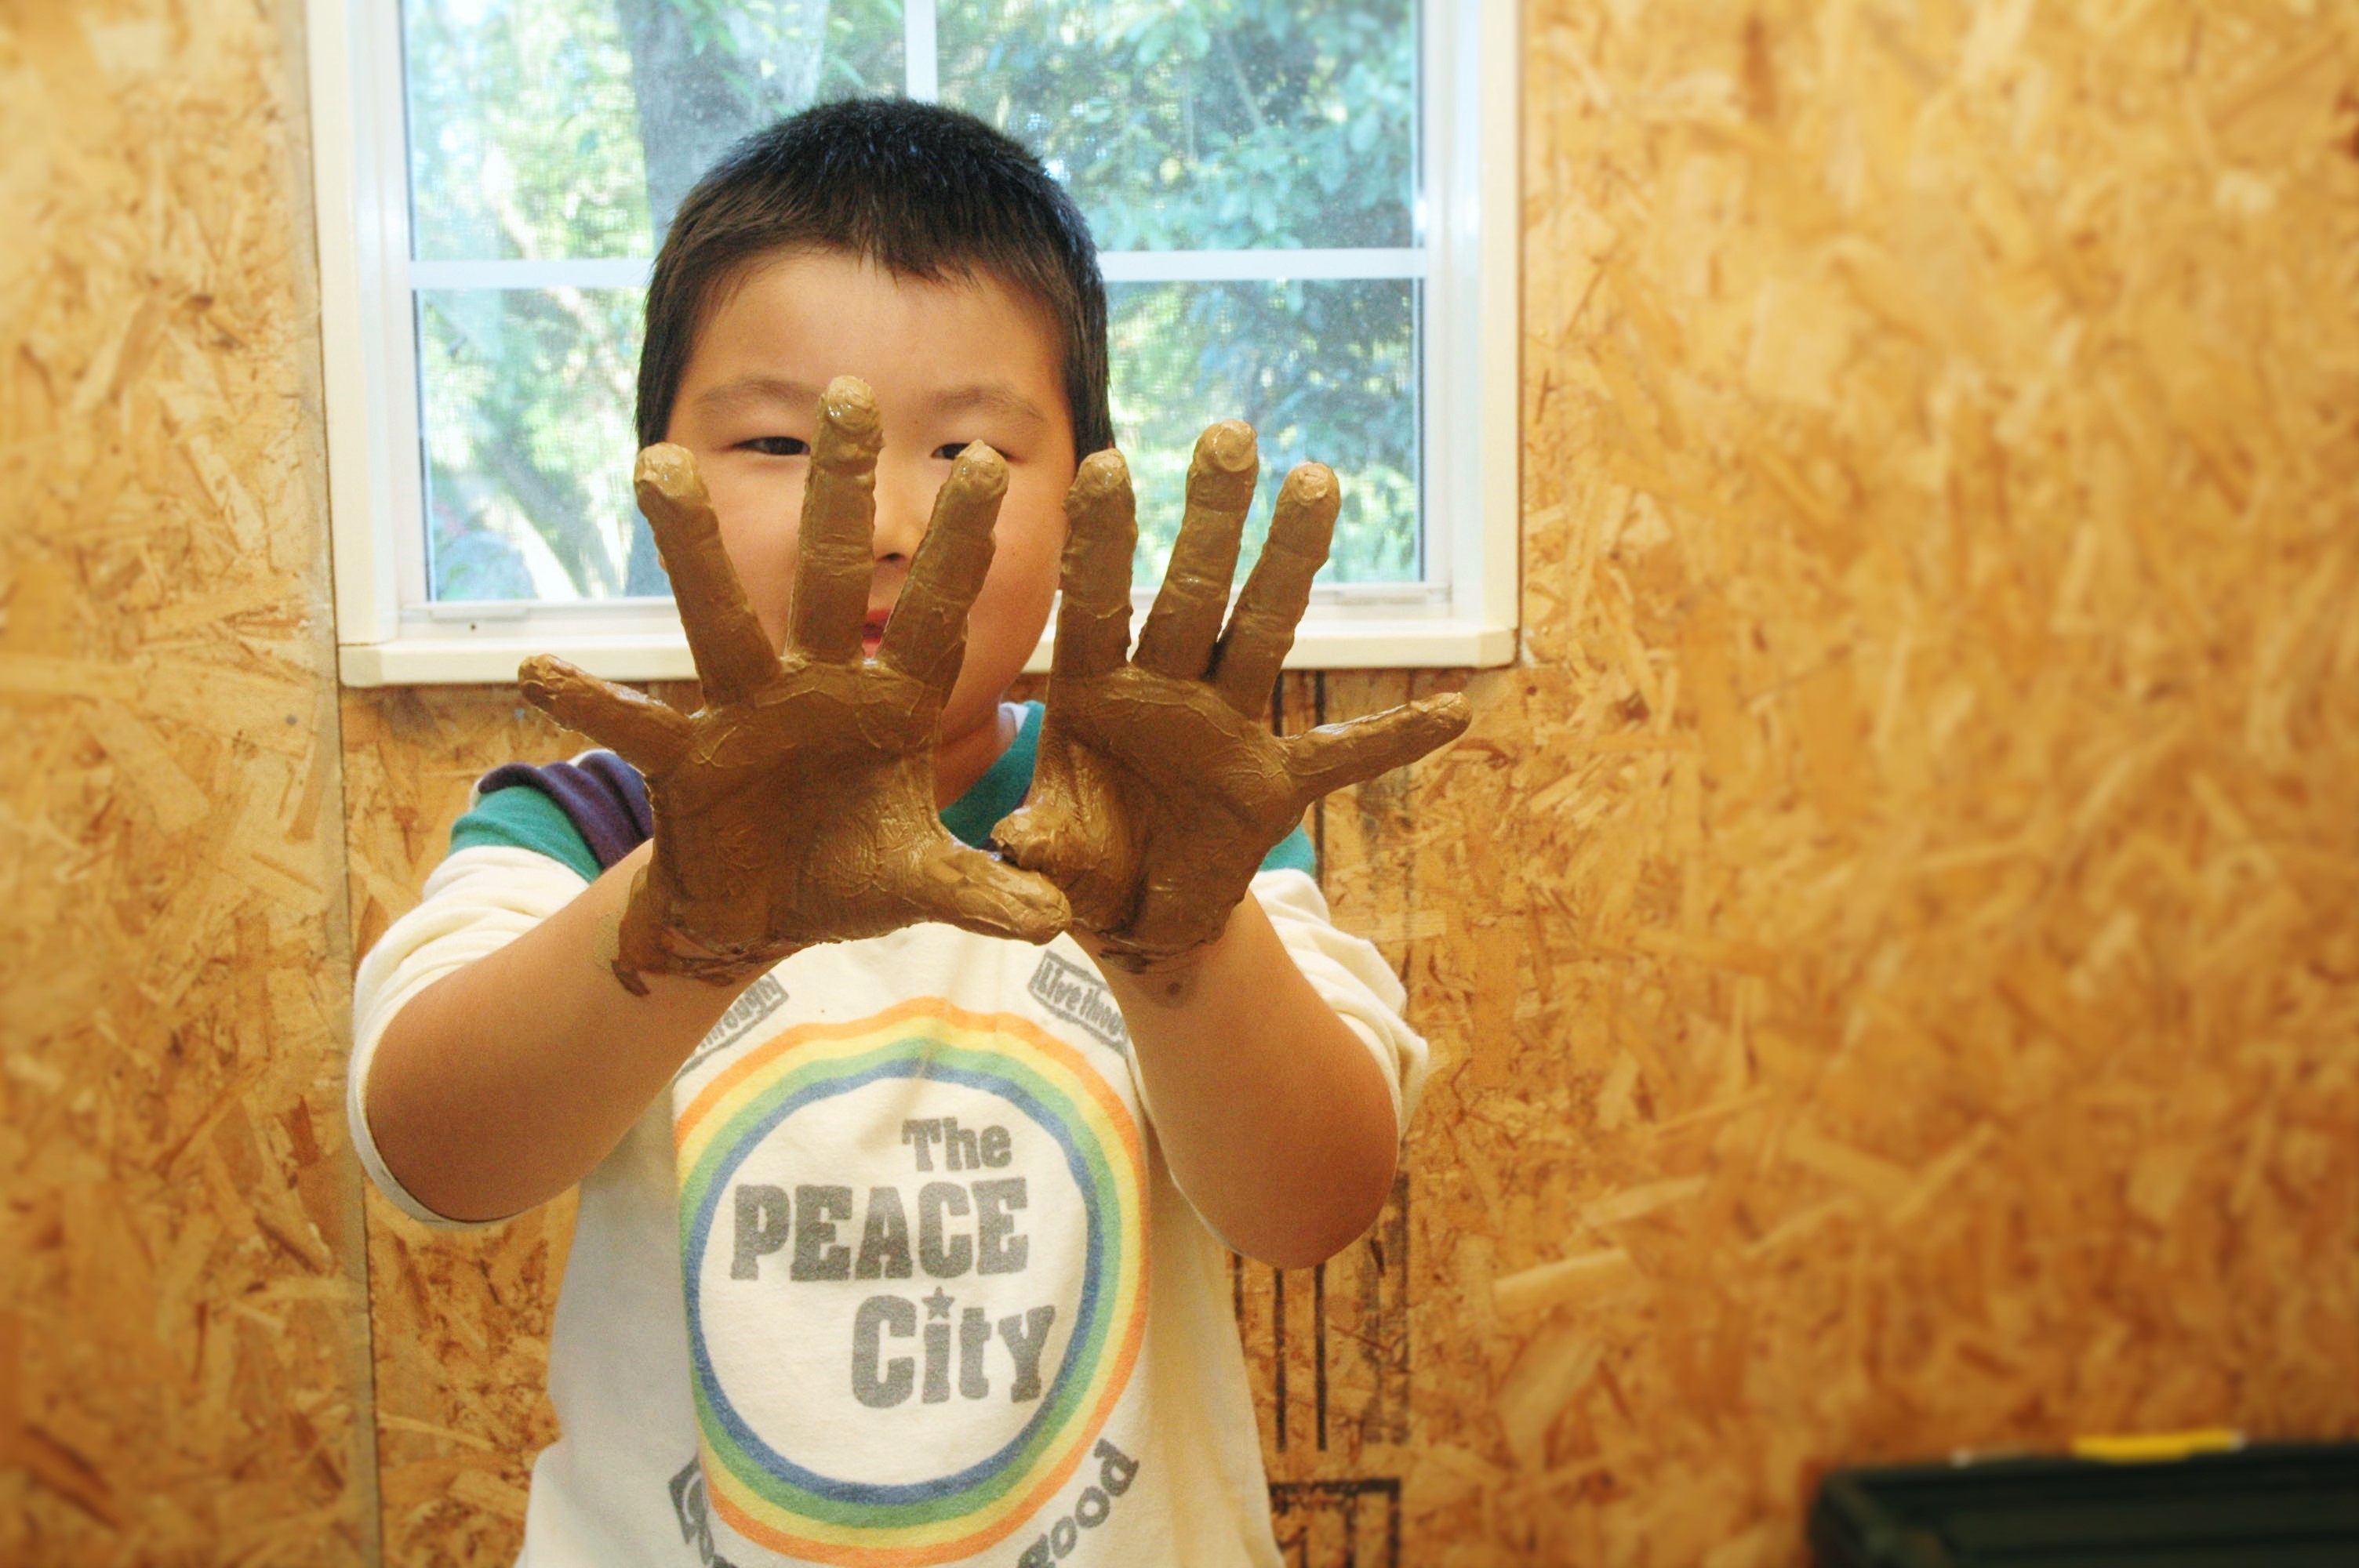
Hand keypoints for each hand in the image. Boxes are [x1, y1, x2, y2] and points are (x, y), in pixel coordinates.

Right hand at [516, 377, 1068, 992]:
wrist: (765, 915)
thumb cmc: (850, 878)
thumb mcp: (926, 888)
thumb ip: (987, 892)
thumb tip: (1056, 917)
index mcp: (892, 705)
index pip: (936, 613)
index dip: (960, 545)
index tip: (987, 459)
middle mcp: (817, 687)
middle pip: (834, 577)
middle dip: (842, 491)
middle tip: (851, 394)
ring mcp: (746, 714)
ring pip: (721, 617)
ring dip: (692, 545)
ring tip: (660, 461)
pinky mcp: (685, 760)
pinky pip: (637, 724)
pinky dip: (593, 702)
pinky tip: (541, 672)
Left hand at [993, 422, 1469, 969]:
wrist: (1135, 914)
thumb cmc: (1082, 864)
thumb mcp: (1051, 858)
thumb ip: (1041, 847)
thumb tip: (1025, 842)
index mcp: (1095, 695)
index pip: (1097, 604)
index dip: (1102, 542)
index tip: (1106, 463)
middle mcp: (1165, 691)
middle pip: (1193, 594)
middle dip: (1211, 519)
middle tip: (1229, 434)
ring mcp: (1226, 727)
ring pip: (1263, 630)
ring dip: (1291, 558)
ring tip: (1315, 480)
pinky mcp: (1274, 783)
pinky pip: (1341, 755)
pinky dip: (1394, 738)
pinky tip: (1454, 711)